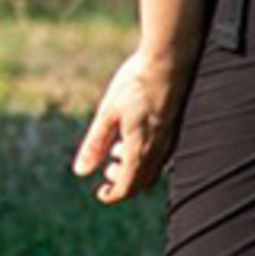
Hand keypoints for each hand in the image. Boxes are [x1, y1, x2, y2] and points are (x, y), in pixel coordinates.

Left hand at [74, 45, 185, 205]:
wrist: (170, 60)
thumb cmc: (136, 83)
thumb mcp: (108, 112)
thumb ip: (95, 143)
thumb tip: (80, 172)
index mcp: (141, 148)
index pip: (128, 186)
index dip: (113, 195)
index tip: (100, 194)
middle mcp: (159, 148)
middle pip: (143, 182)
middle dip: (123, 183)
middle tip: (106, 170)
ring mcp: (170, 138)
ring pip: (153, 168)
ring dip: (134, 168)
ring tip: (116, 150)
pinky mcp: (174, 127)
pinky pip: (160, 154)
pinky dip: (144, 155)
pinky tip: (131, 135)